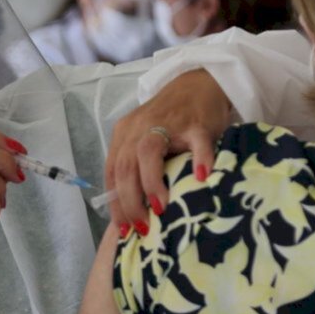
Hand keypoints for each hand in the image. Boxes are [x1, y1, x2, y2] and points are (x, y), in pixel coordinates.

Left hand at [104, 69, 231, 233]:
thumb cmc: (171, 121)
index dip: (116, 204)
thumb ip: (136, 168)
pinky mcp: (197, 122)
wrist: (200, 84)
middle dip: (130, 202)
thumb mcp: (146, 141)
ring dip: (151, 184)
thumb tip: (132, 213)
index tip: (125, 230)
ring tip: (160, 208)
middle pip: (125, 166)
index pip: (112, 172)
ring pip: (149, 152)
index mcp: (124, 134)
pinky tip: (202, 178)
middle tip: (143, 227)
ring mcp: (168, 123)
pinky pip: (196, 142)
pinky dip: (199, 160)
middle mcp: (139, 127)